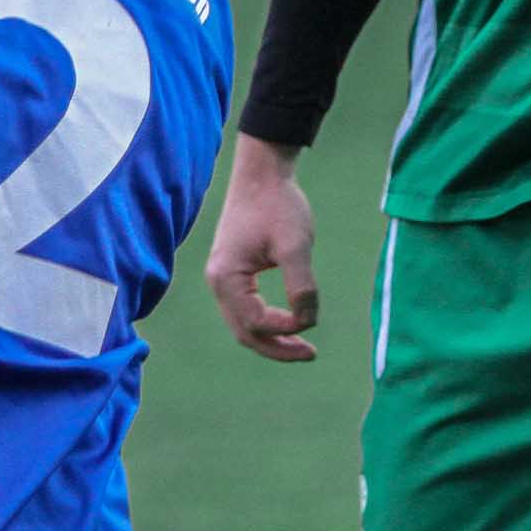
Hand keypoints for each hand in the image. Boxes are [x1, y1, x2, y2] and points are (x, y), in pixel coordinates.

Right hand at [205, 134, 321, 361]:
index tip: (312, 320)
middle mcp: (218, 283)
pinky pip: (247, 308)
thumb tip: (306, 321)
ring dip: (272, 337)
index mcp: (226, 279)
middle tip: (310, 355)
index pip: (255, 322)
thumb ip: (301, 286)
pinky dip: (267, 321)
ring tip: (303, 347)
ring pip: (244, 323)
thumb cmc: (278, 206)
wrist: (263, 175)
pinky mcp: (234, 272)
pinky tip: (290, 322)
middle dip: (276, 347)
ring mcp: (223, 279)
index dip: (285, 329)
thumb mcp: (295, 246)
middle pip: (244, 332)